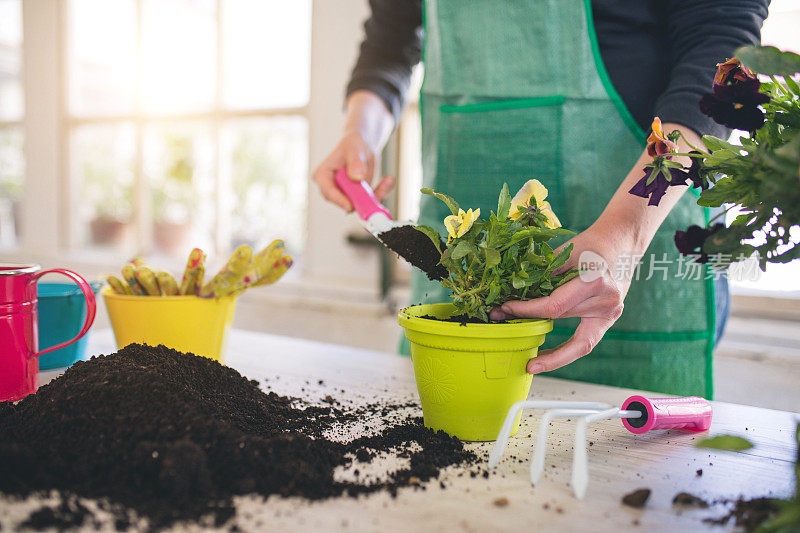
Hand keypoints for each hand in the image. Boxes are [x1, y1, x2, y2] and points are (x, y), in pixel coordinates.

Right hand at [312, 131, 394, 211]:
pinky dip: (381, 192)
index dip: (339, 200)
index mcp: (323, 175)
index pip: (328, 191)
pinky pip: (370, 200)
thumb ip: (355, 163)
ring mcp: (346, 194)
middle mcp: (333, 188)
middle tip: (378, 194)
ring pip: (360, 203)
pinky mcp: (358, 197)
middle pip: (345, 202)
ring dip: (375, 195)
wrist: (363, 145)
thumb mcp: (354, 149)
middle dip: (362, 199)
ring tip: (388, 181)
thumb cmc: (353, 144)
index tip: (350, 206)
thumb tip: (357, 177)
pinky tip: (388, 181)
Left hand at [489, 228, 629, 374]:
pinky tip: (547, 361)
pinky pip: (586, 343)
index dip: (527, 310)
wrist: (619, 244)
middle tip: (503, 326)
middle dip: (530, 324)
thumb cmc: (590, 245)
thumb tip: (512, 293)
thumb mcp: (564, 253)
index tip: (505, 309)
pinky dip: (566, 354)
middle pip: (561, 319)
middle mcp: (607, 300)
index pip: (554, 305)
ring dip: (552, 351)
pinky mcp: (608, 320)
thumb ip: (542, 274)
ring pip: (577, 340)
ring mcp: (611, 312)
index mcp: (594, 281)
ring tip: (531, 363)